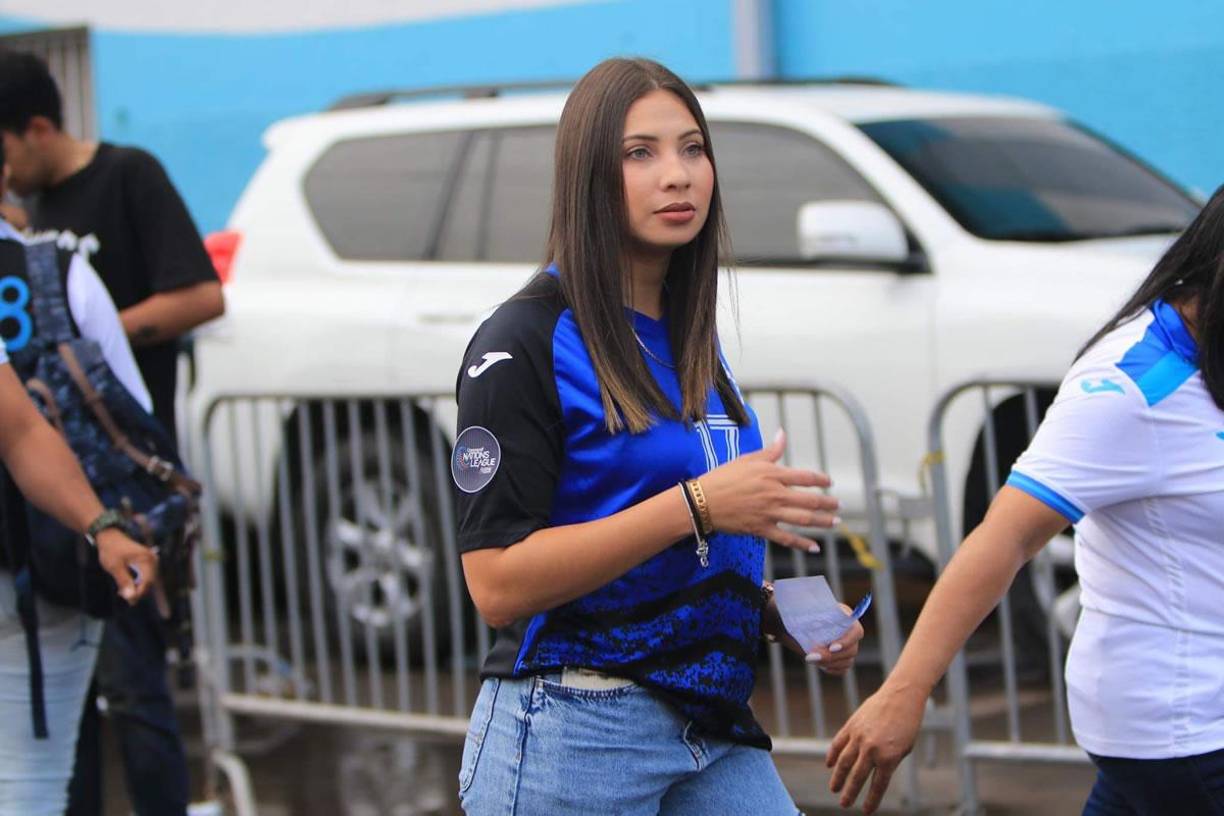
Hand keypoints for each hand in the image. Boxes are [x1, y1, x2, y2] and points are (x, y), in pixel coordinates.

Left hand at [94, 528, 157, 603]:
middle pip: (149, 581)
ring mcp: (151, 560)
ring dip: (137, 588)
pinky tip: (126, 585)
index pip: (148, 581)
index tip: (129, 601)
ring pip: (148, 580)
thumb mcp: (115, 567)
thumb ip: (124, 581)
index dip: (139, 593)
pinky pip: (145, 575)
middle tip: (123, 597)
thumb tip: (131, 597)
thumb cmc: (111, 550)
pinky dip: (137, 582)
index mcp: (146, 559)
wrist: (110, 536)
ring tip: (122, 592)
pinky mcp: (147, 561)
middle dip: (138, 591)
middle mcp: (152, 559)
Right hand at [700, 429, 838, 550]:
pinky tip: (814, 546)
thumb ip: (770, 450)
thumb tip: (783, 433)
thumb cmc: (723, 477)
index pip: (805, 477)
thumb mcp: (747, 459)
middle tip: (840, 505)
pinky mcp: (762, 529)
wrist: (703, 501)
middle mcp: (775, 494)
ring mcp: (770, 513)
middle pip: (810, 500)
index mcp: (772, 474)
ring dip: (822, 522)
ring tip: (835, 522)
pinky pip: (787, 538)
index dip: (821, 480)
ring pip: (803, 519)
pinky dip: (802, 544)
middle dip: (828, 503)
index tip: (829, 482)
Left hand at [765, 599, 862, 674]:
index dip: (847, 641)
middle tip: (811, 657)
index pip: (856, 631)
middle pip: (852, 649)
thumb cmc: (797, 614)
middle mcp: (849, 632)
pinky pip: (843, 669)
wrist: (791, 624)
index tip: (831, 648)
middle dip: (832, 656)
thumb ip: (808, 616)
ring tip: (810, 658)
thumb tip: (809, 625)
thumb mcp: (802, 611)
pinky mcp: (840, 658)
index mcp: (844, 615)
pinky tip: (821, 666)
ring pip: (848, 661)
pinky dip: (833, 669)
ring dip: (830, 663)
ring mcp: (847, 646)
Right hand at [826, 682, 926, 812]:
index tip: (866, 811)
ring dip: (838, 778)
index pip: (878, 786)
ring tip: (834, 789)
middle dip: (850, 793)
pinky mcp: (851, 726)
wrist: (901, 697)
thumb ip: (888, 762)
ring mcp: (859, 737)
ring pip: (843, 762)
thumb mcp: (904, 748)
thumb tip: (873, 775)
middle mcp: (872, 749)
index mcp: (889, 758)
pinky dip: (832, 755)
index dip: (871, 801)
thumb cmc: (907, 724)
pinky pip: (838, 743)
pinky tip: (829, 765)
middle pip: (857, 777)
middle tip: (844, 804)